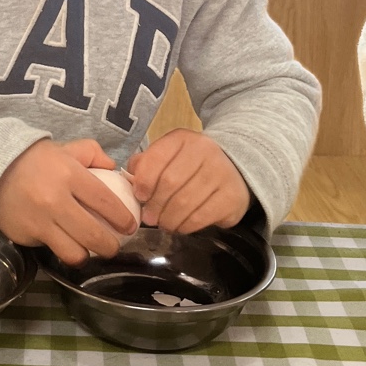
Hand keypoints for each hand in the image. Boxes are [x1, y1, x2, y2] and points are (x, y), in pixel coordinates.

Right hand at [0, 138, 136, 265]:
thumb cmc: (32, 158)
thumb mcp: (64, 147)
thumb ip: (92, 153)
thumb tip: (114, 167)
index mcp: (70, 175)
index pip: (106, 202)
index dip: (123, 218)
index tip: (130, 226)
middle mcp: (56, 201)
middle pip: (94, 236)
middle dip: (111, 247)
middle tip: (114, 246)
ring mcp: (39, 222)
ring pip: (74, 253)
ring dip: (86, 254)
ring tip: (89, 250)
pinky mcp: (25, 236)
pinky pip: (50, 249)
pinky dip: (60, 247)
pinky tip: (63, 240)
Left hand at [129, 130, 250, 232]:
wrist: (235, 168)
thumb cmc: (191, 165)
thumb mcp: (169, 155)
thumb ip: (147, 163)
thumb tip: (131, 179)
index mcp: (183, 139)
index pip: (157, 158)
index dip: (144, 181)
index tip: (140, 196)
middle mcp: (205, 151)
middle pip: (170, 183)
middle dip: (155, 205)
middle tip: (149, 218)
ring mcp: (222, 174)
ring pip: (185, 203)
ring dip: (168, 219)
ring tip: (164, 223)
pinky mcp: (232, 197)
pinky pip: (201, 217)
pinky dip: (185, 226)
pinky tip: (180, 226)